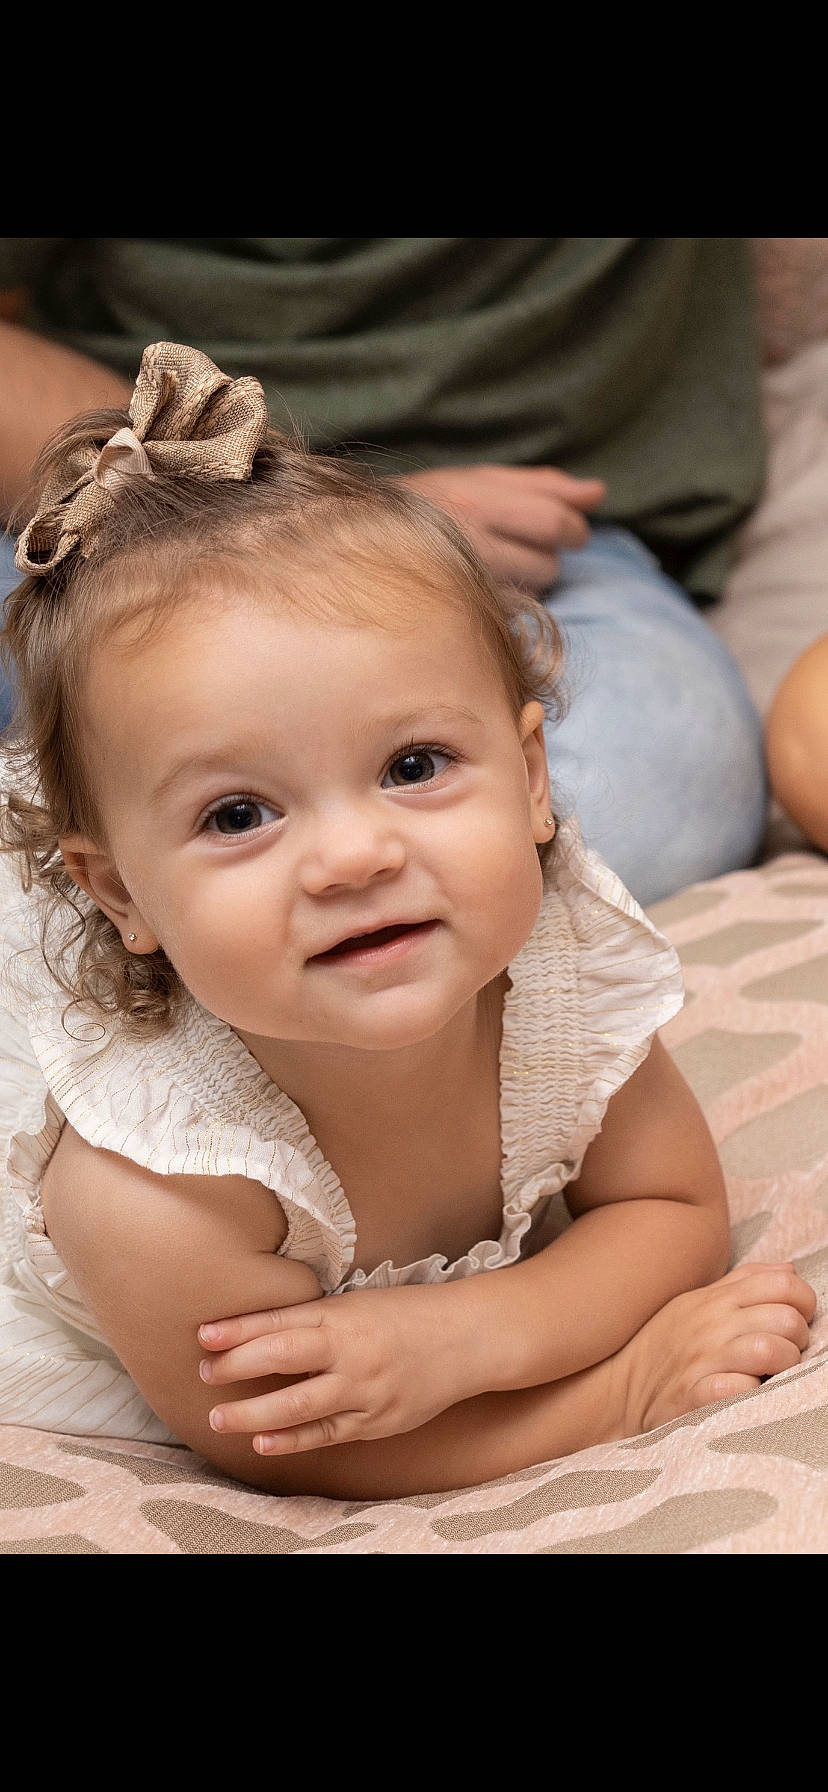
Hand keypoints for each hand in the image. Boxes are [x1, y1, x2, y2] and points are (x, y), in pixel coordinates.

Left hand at [198, 1282, 485, 1455]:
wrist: (467, 1339)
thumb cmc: (406, 1313)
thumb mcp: (358, 1303)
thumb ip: (313, 1318)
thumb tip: (254, 1330)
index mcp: (344, 1314)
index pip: (281, 1321)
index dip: (238, 1329)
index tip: (203, 1335)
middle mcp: (352, 1351)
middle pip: (283, 1359)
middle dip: (237, 1368)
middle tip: (204, 1373)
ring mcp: (365, 1390)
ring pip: (299, 1406)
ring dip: (253, 1414)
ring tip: (218, 1417)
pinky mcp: (376, 1422)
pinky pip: (326, 1434)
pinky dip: (291, 1440)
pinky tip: (263, 1442)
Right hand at [396, 464, 605, 590]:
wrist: (357, 537)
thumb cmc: (428, 504)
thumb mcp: (479, 480)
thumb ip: (542, 485)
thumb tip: (598, 493)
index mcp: (477, 498)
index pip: (553, 518)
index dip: (572, 527)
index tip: (567, 530)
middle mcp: (470, 537)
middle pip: (550, 557)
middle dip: (560, 551)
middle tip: (548, 548)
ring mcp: (464, 577)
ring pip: (534, 585)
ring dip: (534, 576)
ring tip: (507, 564)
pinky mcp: (460, 607)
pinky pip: (511, 607)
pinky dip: (511, 598)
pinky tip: (489, 585)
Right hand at [618, 1261, 816, 1434]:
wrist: (614, 1390)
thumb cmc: (662, 1347)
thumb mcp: (696, 1302)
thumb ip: (743, 1283)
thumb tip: (789, 1270)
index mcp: (716, 1299)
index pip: (782, 1285)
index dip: (805, 1303)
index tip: (799, 1322)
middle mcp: (712, 1325)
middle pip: (786, 1319)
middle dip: (799, 1340)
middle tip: (786, 1355)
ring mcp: (703, 1360)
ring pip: (771, 1351)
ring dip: (783, 1368)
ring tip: (772, 1377)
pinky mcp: (694, 1396)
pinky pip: (739, 1389)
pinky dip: (751, 1394)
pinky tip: (745, 1395)